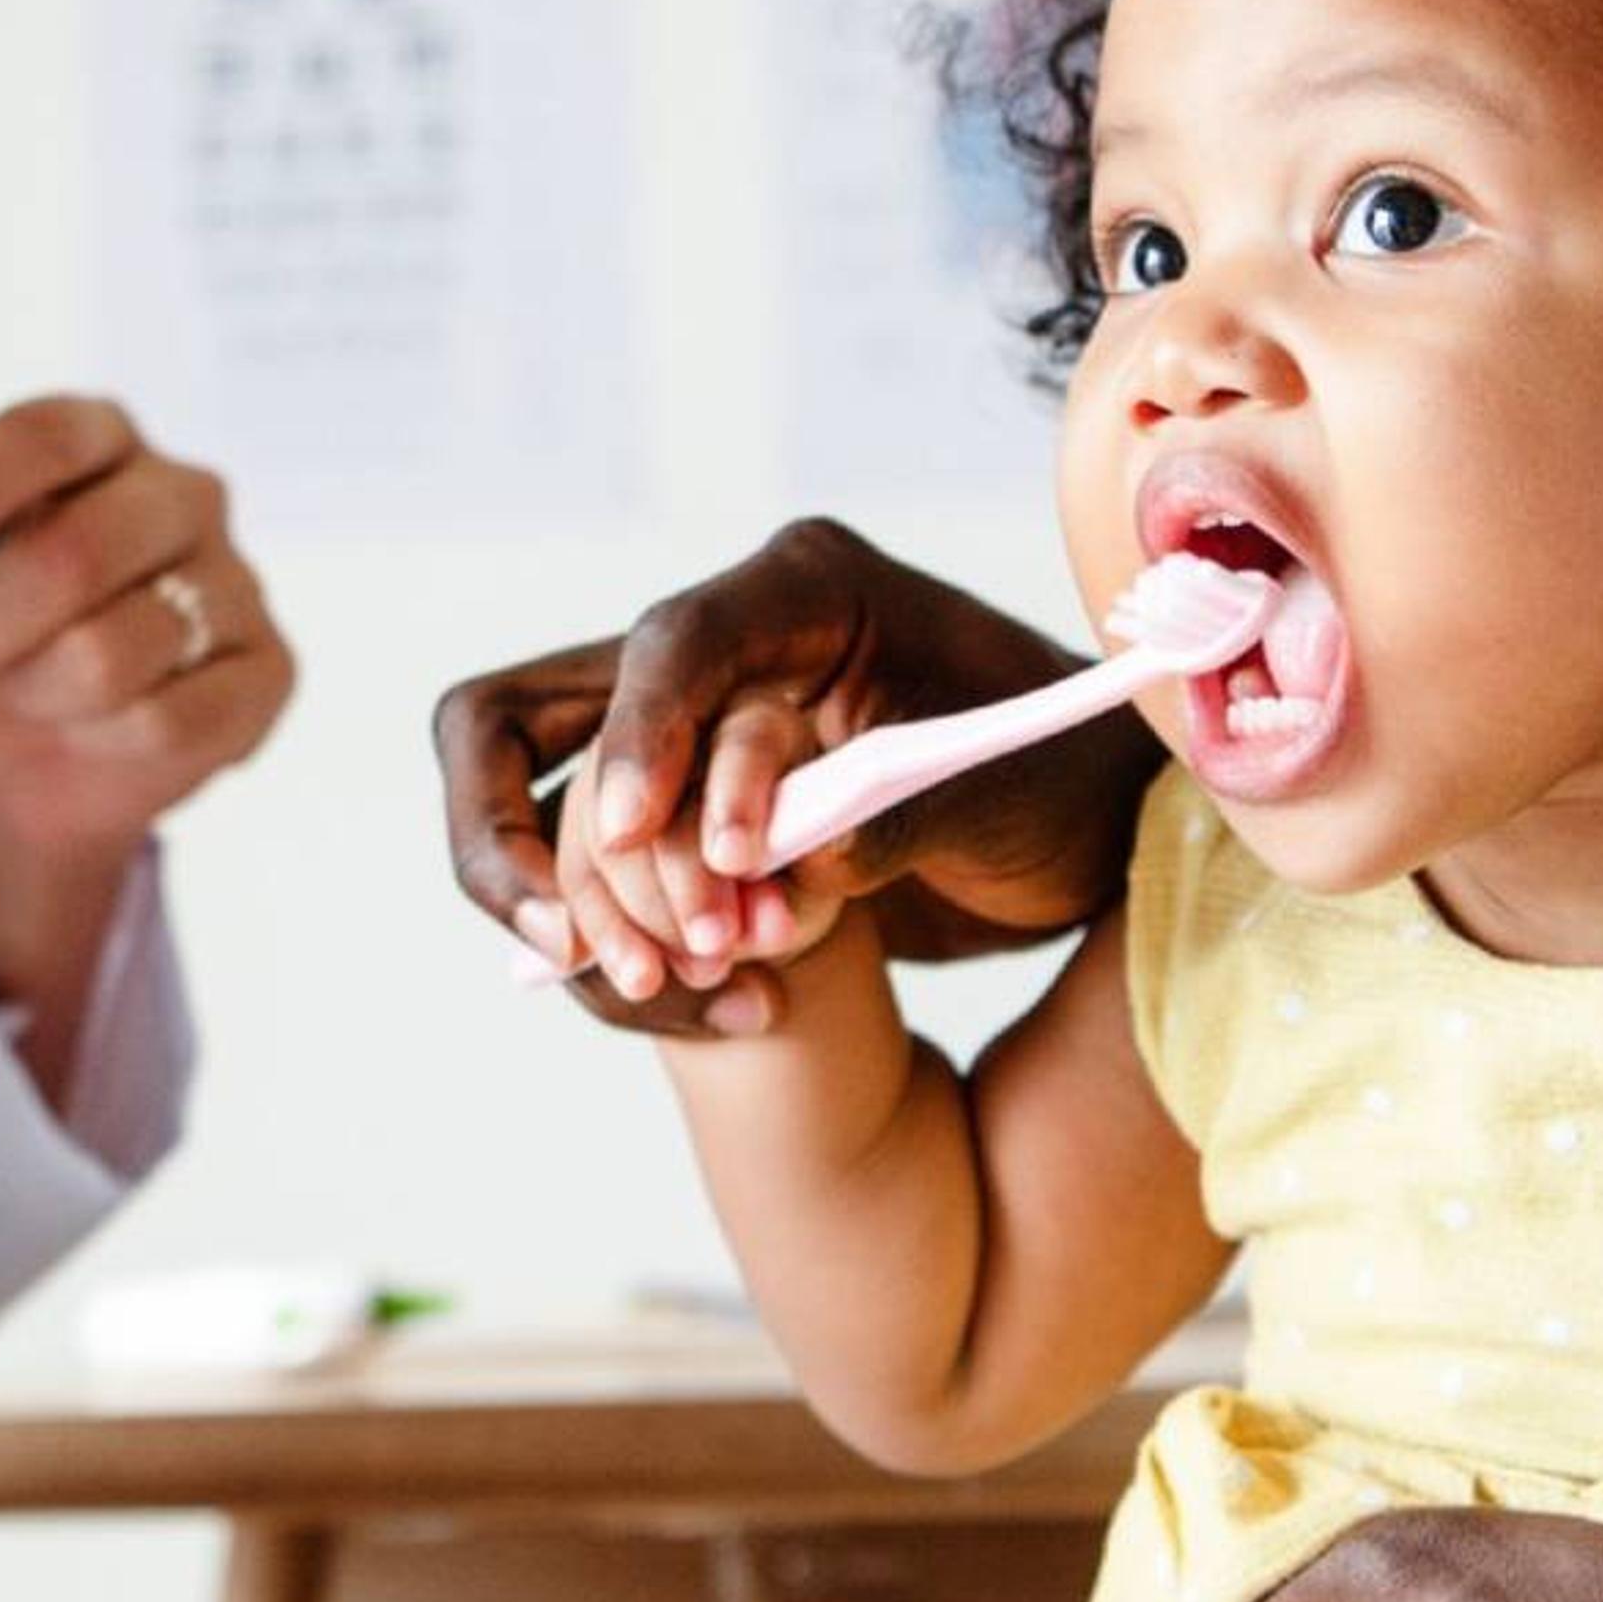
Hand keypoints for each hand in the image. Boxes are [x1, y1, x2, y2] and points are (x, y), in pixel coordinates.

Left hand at [0, 398, 291, 1089]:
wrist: (45, 752)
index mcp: (102, 442)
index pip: (48, 434)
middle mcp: (184, 494)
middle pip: (79, 551)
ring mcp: (237, 582)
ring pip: (110, 653)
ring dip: (36, 693)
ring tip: (28, 696)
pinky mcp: (268, 670)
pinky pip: (166, 721)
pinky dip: (102, 741)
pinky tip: (97, 732)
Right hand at [431, 518, 1159, 1015]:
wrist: (1082, 835)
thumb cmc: (1060, 779)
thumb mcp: (1006, 794)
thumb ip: (902, 816)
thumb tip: (796, 864)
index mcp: (805, 593)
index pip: (674, 643)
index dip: (636, 736)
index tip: (626, 835)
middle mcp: (721, 654)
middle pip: (520, 718)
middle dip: (525, 840)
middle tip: (587, 948)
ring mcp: (683, 742)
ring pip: (545, 820)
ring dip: (598, 916)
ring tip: (703, 982)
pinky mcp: (676, 824)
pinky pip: (595, 892)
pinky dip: (635, 957)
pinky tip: (739, 1008)